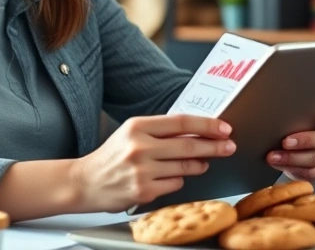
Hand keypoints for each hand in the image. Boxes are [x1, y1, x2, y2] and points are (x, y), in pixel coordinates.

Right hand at [70, 114, 235, 212]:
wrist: (85, 182)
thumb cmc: (112, 156)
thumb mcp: (131, 134)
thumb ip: (160, 131)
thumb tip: (197, 130)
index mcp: (137, 127)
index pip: (181, 122)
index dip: (207, 124)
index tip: (224, 127)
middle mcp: (139, 147)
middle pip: (189, 145)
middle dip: (214, 146)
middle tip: (229, 146)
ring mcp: (142, 171)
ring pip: (185, 167)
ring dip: (200, 164)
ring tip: (203, 162)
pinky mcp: (144, 191)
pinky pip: (175, 184)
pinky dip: (178, 179)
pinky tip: (170, 176)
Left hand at [267, 104, 314, 180]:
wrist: (287, 142)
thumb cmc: (291, 118)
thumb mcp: (295, 109)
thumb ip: (294, 104)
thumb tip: (274, 98)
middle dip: (306, 140)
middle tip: (285, 141)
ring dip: (292, 157)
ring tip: (273, 156)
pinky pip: (309, 172)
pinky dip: (291, 168)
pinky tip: (276, 163)